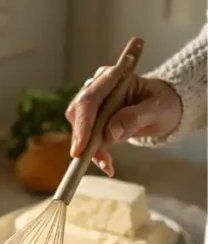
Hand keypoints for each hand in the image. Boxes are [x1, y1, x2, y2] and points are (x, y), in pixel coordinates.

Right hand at [65, 66, 182, 176]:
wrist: (164, 109)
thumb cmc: (164, 103)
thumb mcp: (157, 109)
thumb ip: (135, 117)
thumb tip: (112, 133)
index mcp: (111, 78)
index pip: (89, 99)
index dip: (83, 123)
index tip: (81, 146)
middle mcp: (97, 89)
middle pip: (78, 114)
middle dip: (83, 139)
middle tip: (90, 159)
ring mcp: (94, 106)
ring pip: (80, 130)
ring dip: (90, 150)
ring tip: (107, 165)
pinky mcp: (94, 122)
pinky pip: (88, 140)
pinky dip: (96, 154)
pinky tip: (108, 165)